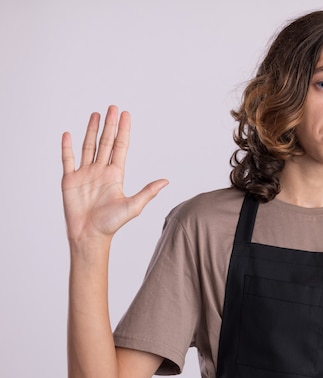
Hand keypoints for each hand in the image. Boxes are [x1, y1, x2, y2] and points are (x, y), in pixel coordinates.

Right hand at [61, 106, 167, 242]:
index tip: (125, 115)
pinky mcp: (69, 180)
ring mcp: (85, 174)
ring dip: (91, 130)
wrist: (89, 235)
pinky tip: (69, 134)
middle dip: (110, 125)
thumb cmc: (111, 224)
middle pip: (106, 142)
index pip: (121, 147)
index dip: (123, 130)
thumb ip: (148, 192)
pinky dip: (67, 147)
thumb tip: (166, 181)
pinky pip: (67, 159)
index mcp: (116, 175)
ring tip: (96, 115)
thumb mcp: (133, 206)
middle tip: (113, 107)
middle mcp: (101, 171)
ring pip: (88, 147)